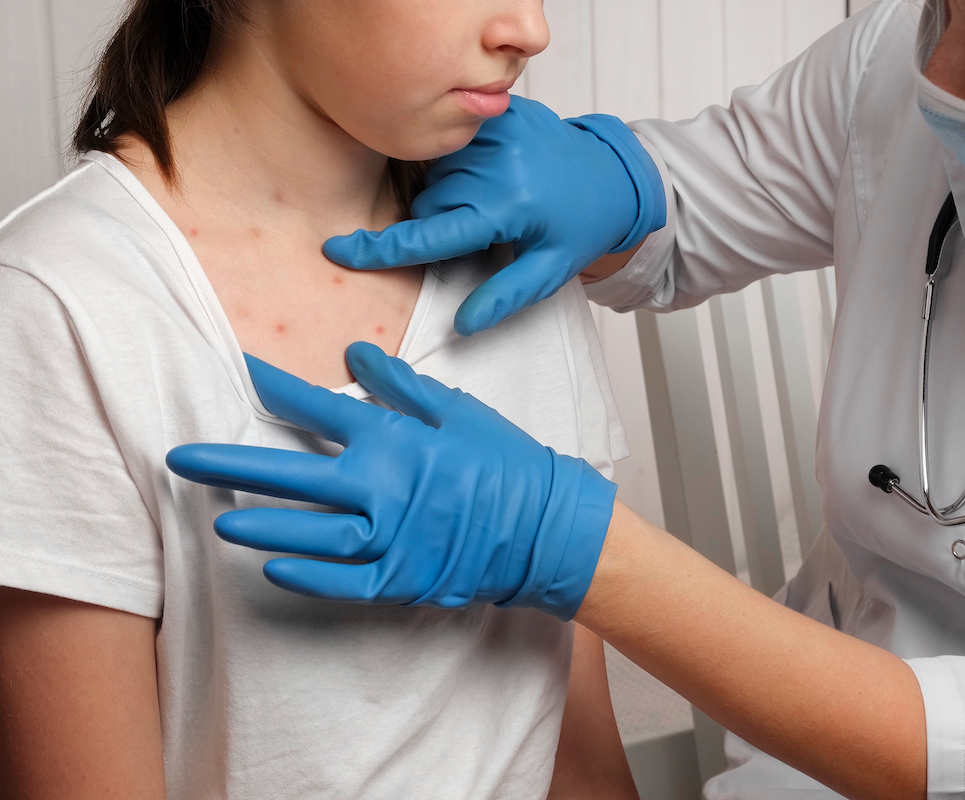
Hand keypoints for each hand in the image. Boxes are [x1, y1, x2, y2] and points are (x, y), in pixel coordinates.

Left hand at [165, 343, 616, 619]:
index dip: (274, 386)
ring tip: (219, 520)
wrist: (548, 526)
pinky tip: (271, 570)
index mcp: (395, 439)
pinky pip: (343, 582)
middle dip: (231, 464)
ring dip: (262, 525)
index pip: (319, 408)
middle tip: (181, 459)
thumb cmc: (506, 462)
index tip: (237, 369)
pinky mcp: (402, 578)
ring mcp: (390, 538)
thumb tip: (354, 350)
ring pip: (309, 534)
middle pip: (292, 475)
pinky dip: (307, 578)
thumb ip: (400, 383)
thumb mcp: (457, 410)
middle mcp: (383, 488)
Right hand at [322, 96, 666, 336]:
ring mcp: (496, 132)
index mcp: (508, 207)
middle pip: (429, 204)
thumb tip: (463, 325)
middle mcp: (497, 164)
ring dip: (450, 193)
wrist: (613, 174)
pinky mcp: (499, 113)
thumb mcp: (550, 270)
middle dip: (441, 223)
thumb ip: (504, 297)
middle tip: (484, 229)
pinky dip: (461, 164)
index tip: (338, 251)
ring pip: (436, 175)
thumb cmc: (579, 227)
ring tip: (492, 198)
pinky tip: (492, 172)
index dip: (381, 249)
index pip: (430, 234)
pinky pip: (452, 144)